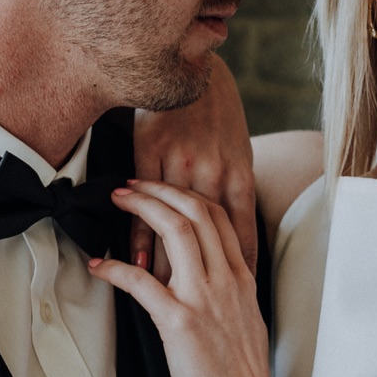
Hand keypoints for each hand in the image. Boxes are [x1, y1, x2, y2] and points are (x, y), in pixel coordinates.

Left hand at [91, 181, 283, 376]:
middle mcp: (226, 280)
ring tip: (118, 202)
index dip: (186, 194)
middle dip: (160, 189)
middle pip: (196, 211)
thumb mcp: (243, 323)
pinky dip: (116, 268)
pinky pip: (142, 282)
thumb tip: (203, 283)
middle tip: (132, 185)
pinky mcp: (180, 322)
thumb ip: (227, 295)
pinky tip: (99, 266)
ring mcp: (205, 298)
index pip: (218, 217)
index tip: (162, 189)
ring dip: (142, 209)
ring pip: (176, 231)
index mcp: (241, 279)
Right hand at [131, 57, 256, 279]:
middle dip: (200, 278)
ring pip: (172, 226)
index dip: (241, 270)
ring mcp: (180, 163)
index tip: (239, 301)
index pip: (243, 235)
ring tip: (160, 298)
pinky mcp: (151, 151)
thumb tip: (235, 232)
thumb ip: (237, 192)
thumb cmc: (219, 114)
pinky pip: (144, 205)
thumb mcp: (239, 153)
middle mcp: (213, 173)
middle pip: (206, 239)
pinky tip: (133, 263)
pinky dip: (139, 238)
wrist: (195, 65)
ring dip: (164, 267)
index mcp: (240, 176)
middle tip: (197, 311)